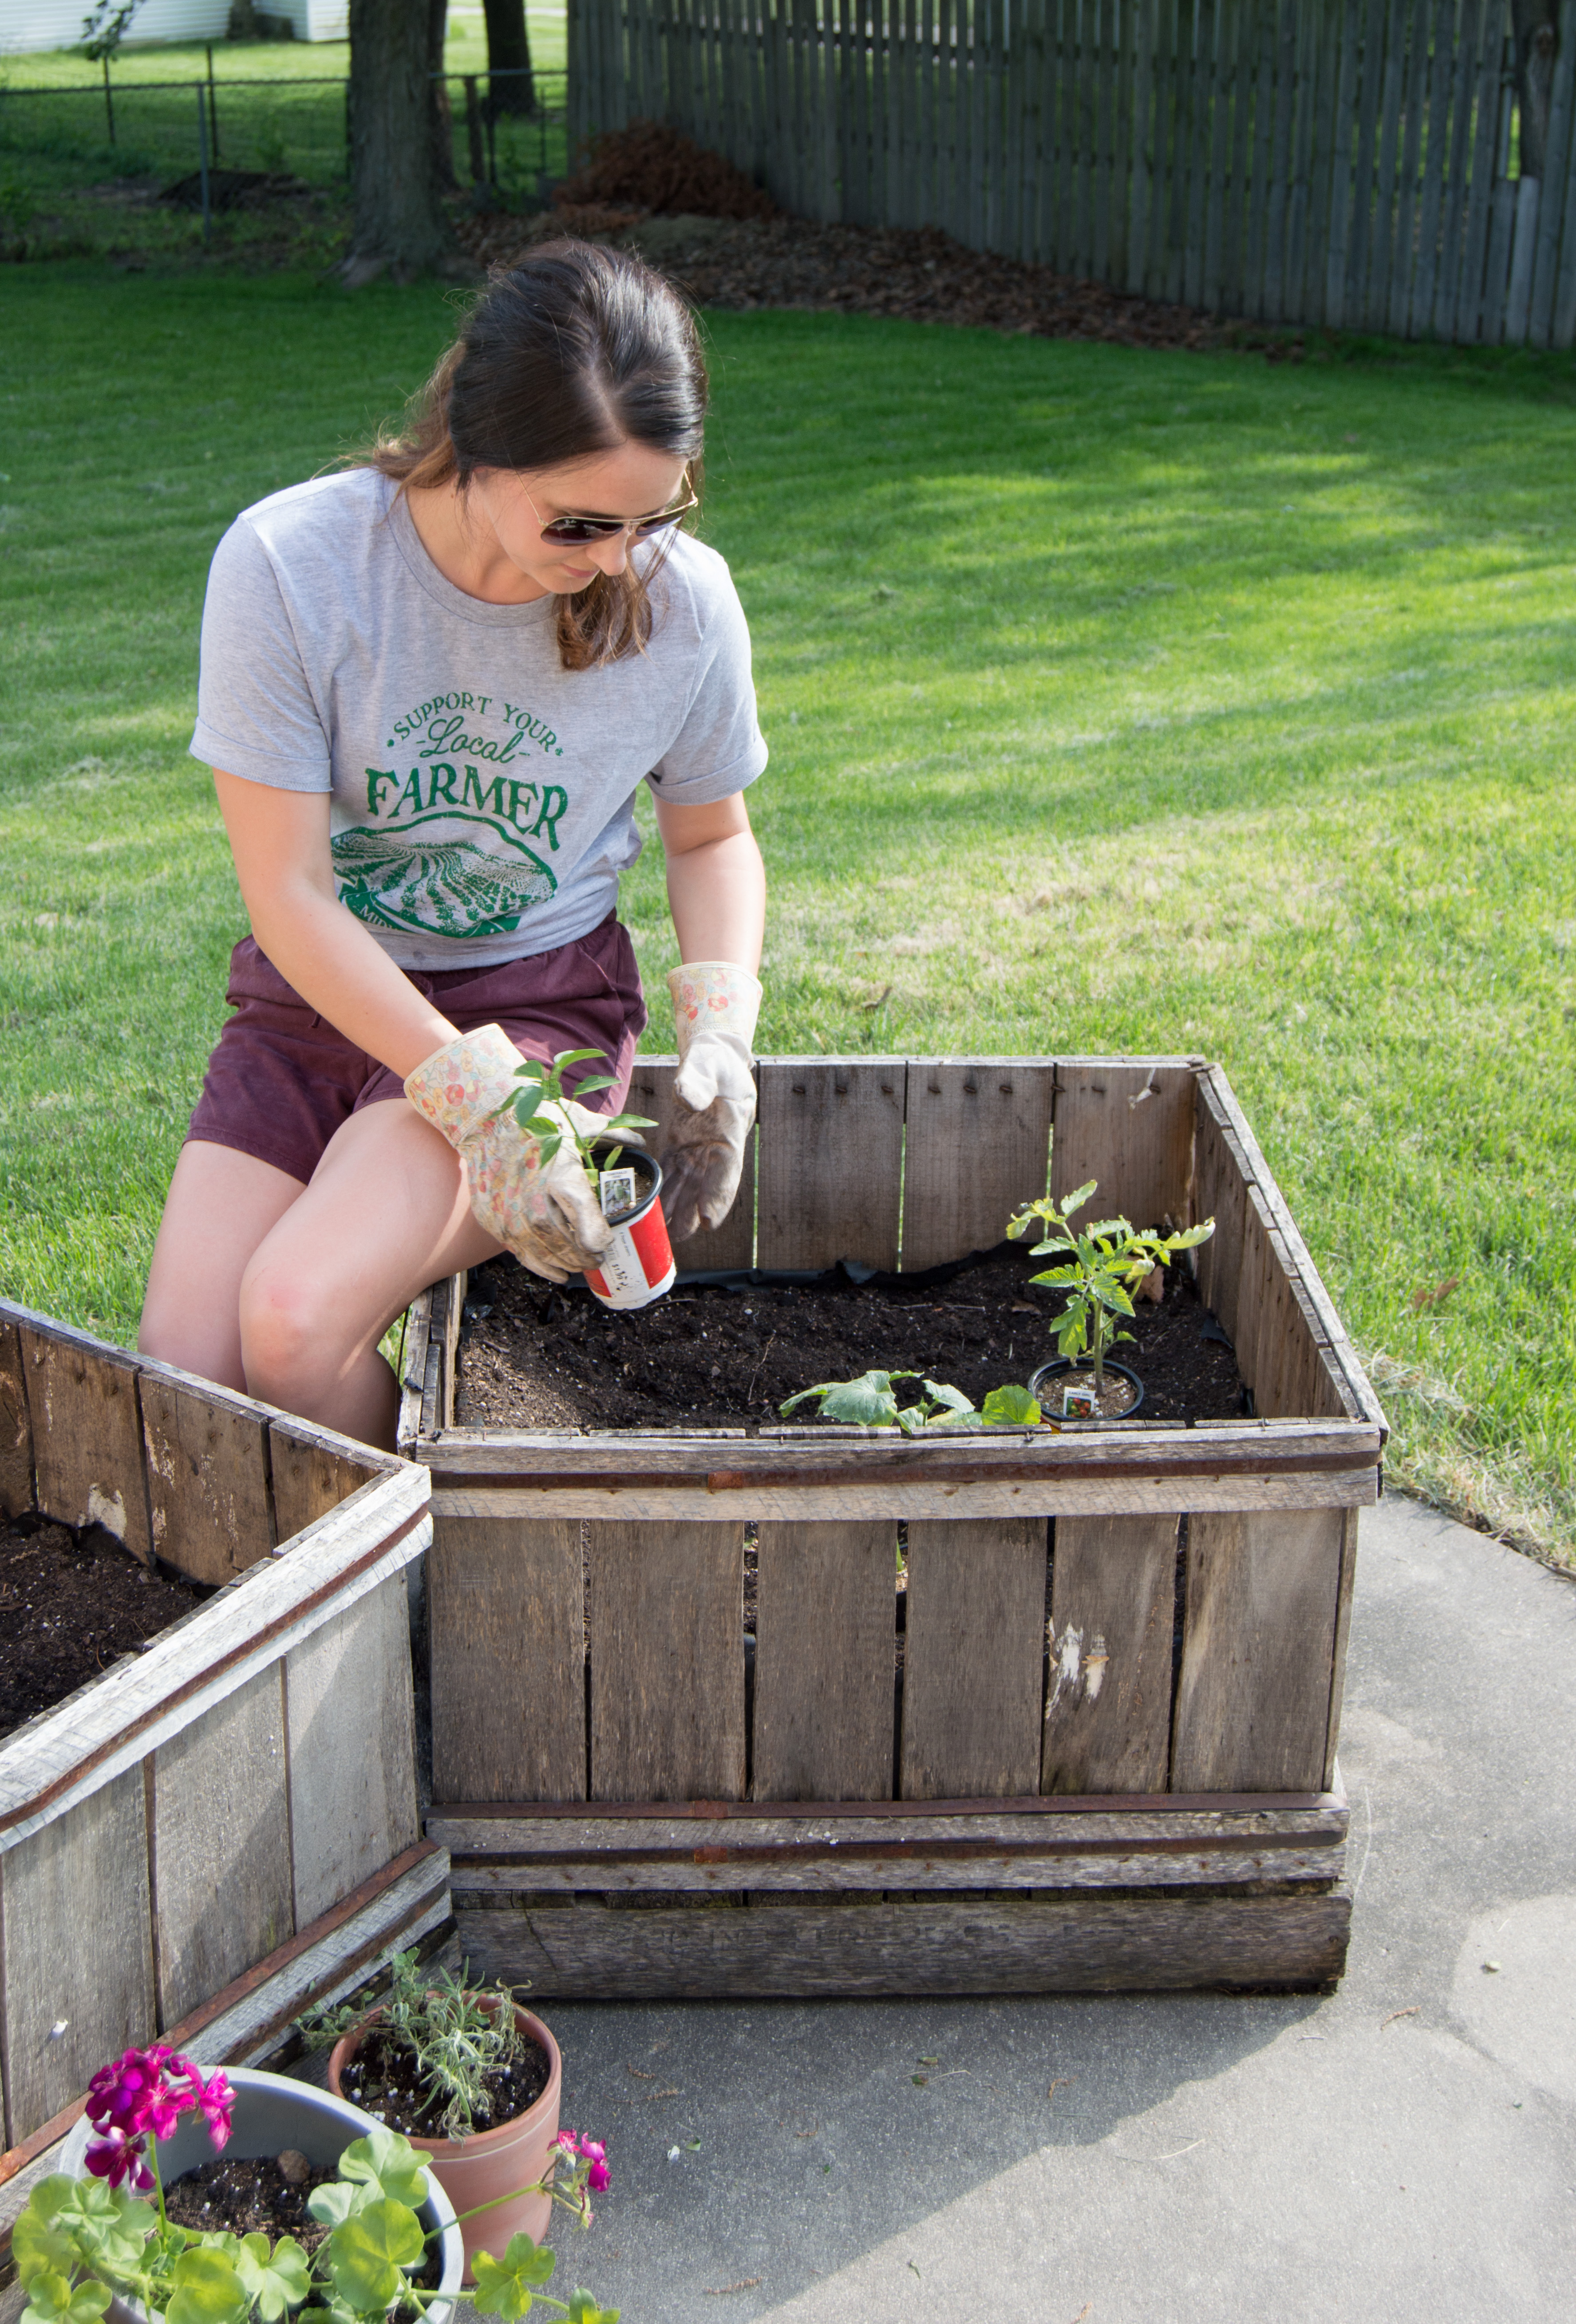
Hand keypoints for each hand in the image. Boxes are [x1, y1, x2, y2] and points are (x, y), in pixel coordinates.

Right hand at [404, 1026, 614, 1282]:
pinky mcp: (493, 1219)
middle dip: (586, 1257)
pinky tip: (557, 1273)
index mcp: (562, 1179)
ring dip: (566, 1265)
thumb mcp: (579, 1121)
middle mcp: (535, 1203)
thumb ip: (612, 1134)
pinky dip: (540, 1267)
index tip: (608, 1242)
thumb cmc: (536, 1117)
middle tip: (598, 1260)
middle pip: (568, 1246)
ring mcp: (510, 1214)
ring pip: (544, 1254)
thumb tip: (640, 1141)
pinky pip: (520, 1252)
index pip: (588, 1226)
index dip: (601, 1240)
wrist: (484, 1118)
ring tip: (580, 1266)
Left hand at [661, 963, 761, 1243]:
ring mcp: (697, 1153)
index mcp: (729, 1136)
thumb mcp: (709, 1065)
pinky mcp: (680, 1148)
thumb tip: (689, 1098)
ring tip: (661, 1236)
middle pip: (705, 1190)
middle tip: (677, 1240)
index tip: (708, 1219)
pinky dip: (662, 1193)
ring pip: (686, 1188)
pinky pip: (670, 1175)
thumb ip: (699, 1080)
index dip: (717, 1197)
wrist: (711, 1060)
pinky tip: (650, 1210)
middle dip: (692, 1216)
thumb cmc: (716, 1063)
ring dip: (675, 1211)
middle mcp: (714, 1151)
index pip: (726, 1173)